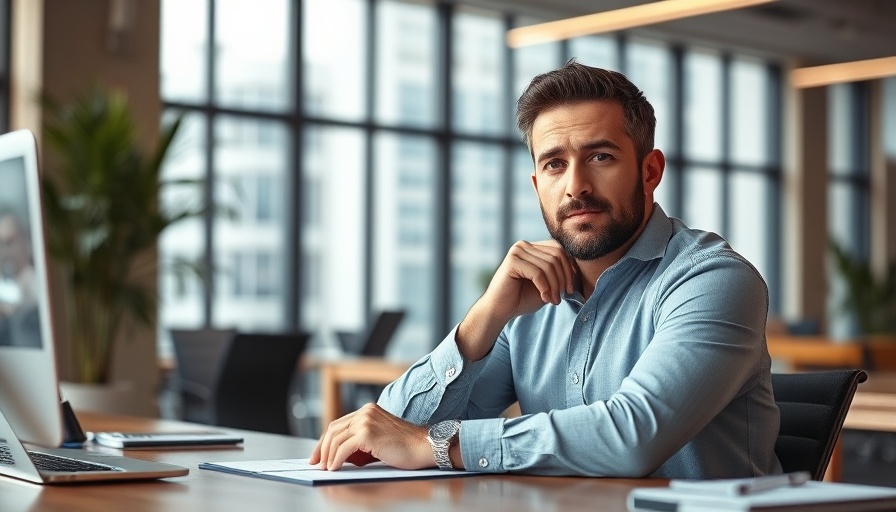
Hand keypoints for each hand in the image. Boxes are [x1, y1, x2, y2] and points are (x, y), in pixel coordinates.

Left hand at [309, 403, 432, 470]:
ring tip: (326, 469)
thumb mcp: (378, 441)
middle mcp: (365, 412)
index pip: (339, 424)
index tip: (319, 454)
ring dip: (328, 456)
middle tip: (315, 463)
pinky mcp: (367, 433)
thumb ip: (360, 443)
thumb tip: (337, 457)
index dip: (326, 440)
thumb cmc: (406, 448)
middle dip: (322, 447)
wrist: (425, 447)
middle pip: (333, 429)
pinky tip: (334, 468)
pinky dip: (336, 460)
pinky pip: (343, 448)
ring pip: (336, 438)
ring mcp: (366, 420)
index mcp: (368, 410)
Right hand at [483, 240, 575, 317]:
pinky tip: (545, 299)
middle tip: (562, 297)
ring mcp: (517, 251)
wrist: (499, 310)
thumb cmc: (522, 299)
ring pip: (548, 266)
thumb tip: (578, 268)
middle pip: (557, 256)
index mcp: (532, 247)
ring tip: (554, 301)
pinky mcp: (512, 261)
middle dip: (564, 278)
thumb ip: (558, 274)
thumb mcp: (546, 284)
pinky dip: (545, 288)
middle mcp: (524, 245)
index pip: (560, 250)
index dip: (569, 269)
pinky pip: (538, 273)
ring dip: (555, 286)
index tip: (571, 289)